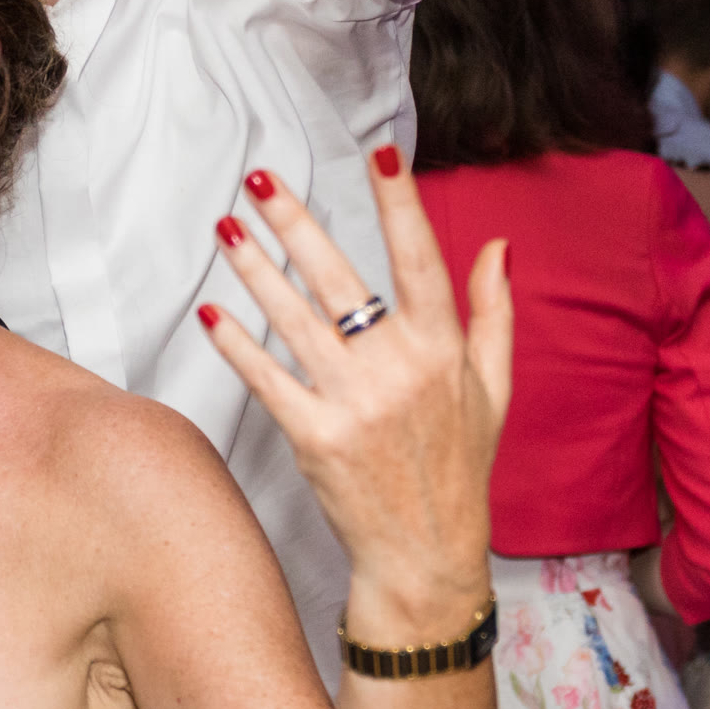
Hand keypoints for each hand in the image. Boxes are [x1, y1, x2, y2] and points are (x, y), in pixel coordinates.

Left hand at [199, 150, 510, 638]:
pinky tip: (212, 313)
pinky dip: (237, 345)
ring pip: (294, 321)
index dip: (399, 205)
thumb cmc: (458, 467)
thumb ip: (493, 313)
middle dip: (296, 223)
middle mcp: (400, 369)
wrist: (426, 555)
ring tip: (225, 230)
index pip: (421, 260)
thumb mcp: (493, 389)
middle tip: (259, 178)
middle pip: (340, 279)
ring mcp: (355, 404)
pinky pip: (268, 379)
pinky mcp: (316, 439)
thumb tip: (497, 245)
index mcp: (444, 349)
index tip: (380, 153)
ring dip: (254, 270)